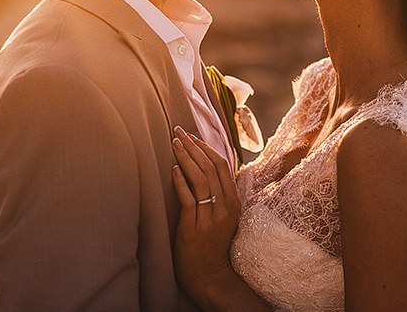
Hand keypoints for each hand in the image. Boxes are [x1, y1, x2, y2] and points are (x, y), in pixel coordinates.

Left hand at [171, 126, 241, 299]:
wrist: (209, 275)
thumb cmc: (212, 244)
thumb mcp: (222, 216)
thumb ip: (218, 194)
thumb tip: (204, 167)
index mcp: (233, 201)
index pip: (222, 165)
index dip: (206, 147)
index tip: (191, 135)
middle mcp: (224, 207)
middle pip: (211, 168)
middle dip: (193, 146)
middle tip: (178, 132)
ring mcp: (210, 218)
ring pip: (200, 180)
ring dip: (186, 158)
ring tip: (173, 144)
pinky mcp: (194, 229)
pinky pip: (189, 200)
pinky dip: (181, 182)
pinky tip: (173, 169)